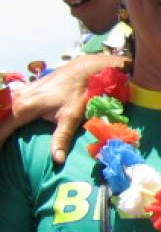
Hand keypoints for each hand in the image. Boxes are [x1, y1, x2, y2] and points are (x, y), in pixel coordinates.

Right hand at [0, 54, 125, 162]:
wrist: (81, 71)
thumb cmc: (77, 93)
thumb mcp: (71, 117)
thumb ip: (61, 138)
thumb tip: (57, 160)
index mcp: (23, 108)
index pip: (1, 130)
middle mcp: (17, 99)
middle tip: (1, 150)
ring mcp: (19, 92)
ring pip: (2, 111)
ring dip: (2, 125)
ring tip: (3, 139)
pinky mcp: (24, 90)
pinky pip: (7, 105)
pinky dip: (5, 115)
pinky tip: (8, 123)